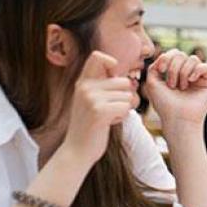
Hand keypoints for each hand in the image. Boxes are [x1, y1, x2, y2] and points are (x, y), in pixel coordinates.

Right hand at [60, 51, 134, 167]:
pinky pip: (126, 107)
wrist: (77, 150)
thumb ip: (103, 87)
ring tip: (109, 117)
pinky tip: (109, 123)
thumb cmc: (90, 126)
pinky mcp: (99, 111)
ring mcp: (91, 98)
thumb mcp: (91, 101)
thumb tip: (130, 78)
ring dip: (124, 108)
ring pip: (127, 95)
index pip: (98, 56)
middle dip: (126, 96)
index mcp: (83, 82)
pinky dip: (123, 117)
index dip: (112, 63)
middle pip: (124, 81)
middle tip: (113, 109)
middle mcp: (85, 87)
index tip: (114, 77)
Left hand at [144, 49, 206, 129]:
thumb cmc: (164, 104)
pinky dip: (196, 71)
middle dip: (174, 68)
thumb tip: (164, 55)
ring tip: (181, 87)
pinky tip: (191, 81)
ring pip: (193, 59)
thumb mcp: (152, 82)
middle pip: (182, 55)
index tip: (161, 70)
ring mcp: (200, 77)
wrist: (177, 118)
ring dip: (183, 72)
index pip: (174, 54)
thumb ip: (155, 66)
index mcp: (176, 72)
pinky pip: (204, 66)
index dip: (167, 57)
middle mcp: (189, 73)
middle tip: (171, 84)